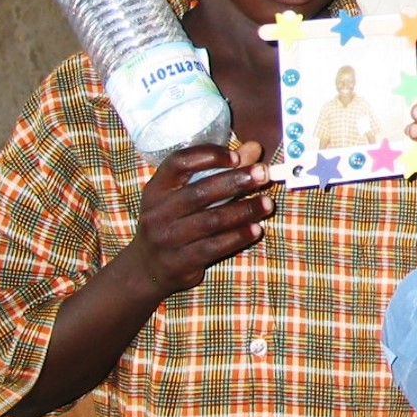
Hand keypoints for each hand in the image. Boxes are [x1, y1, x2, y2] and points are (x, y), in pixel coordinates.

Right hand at [123, 143, 269, 296]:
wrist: (148, 268)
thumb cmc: (175, 221)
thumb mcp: (187, 194)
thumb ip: (221, 170)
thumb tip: (254, 148)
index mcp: (157, 189)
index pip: (178, 163)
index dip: (208, 156)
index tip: (236, 157)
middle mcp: (157, 213)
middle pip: (199, 192)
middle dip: (235, 181)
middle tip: (263, 174)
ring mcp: (166, 239)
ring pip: (210, 221)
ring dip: (244, 210)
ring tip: (268, 203)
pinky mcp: (179, 263)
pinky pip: (213, 247)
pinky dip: (237, 237)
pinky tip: (256, 229)